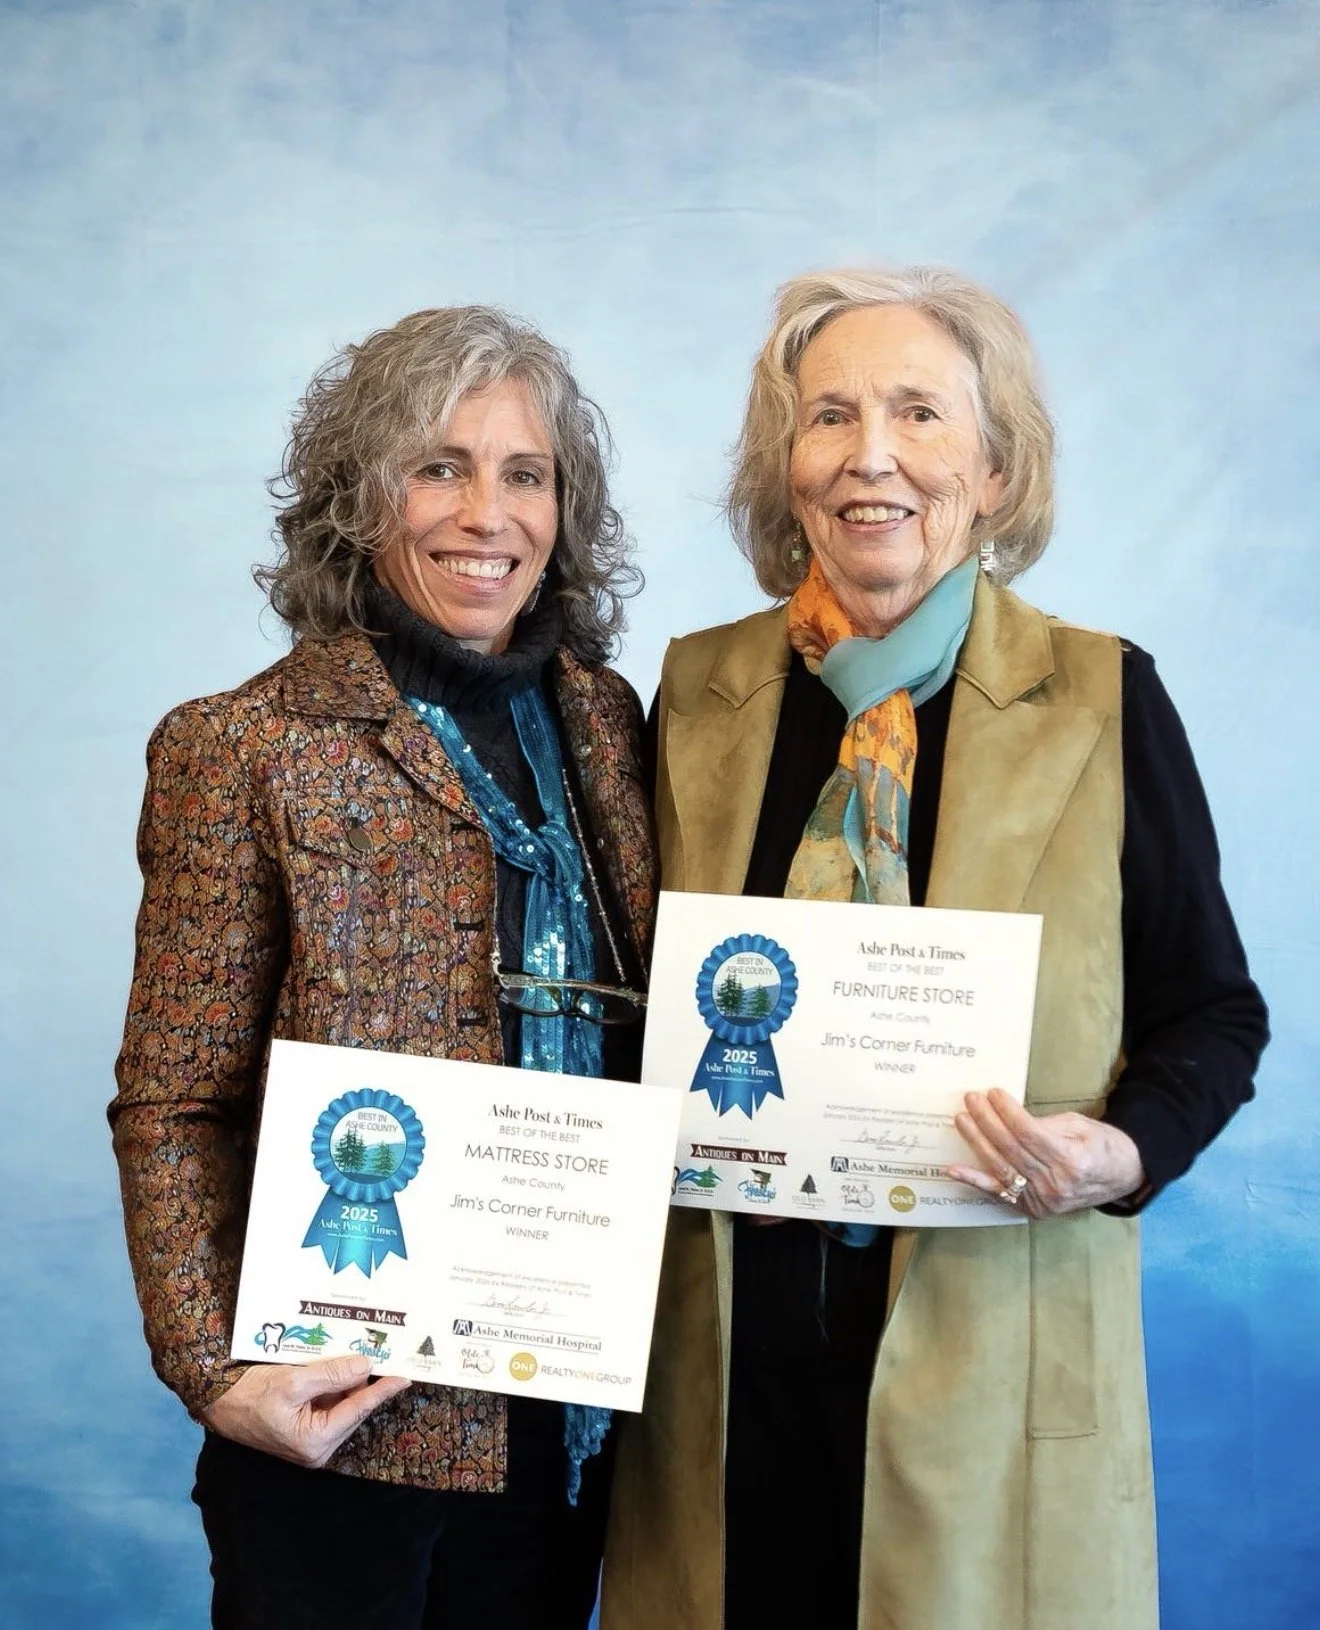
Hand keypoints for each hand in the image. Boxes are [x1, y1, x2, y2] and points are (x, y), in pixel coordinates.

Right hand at [202, 1357, 410, 1468]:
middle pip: (353, 1407)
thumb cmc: (250, 1393)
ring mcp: (311, 1439)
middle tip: (384, 1353)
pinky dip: (336, 1383)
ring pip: (343, 1403)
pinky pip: (329, 1403)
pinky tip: (339, 1363)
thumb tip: (366, 1366)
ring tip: (360, 1352)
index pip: (359, 1409)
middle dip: (366, 1381)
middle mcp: (317, 1447)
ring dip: (349, 1380)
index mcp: (315, 1442)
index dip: (383, 1390)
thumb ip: (332, 1374)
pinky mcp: (304, 1428)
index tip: (407, 1375)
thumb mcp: (293, 1380)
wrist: (217, 1400)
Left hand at [947, 1088, 1145, 1217]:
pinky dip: (974, 1181)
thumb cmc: (1102, 1146)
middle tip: (971, 1099)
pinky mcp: (1033, 1209)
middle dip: (987, 1121)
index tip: (992, 1092)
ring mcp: (1043, 1200)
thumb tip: (1009, 1117)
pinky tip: (953, 1168)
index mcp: (1073, 1160)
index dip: (1007, 1112)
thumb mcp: (1081, 1125)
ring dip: (977, 1142)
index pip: (1029, 1133)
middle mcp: (1057, 1184)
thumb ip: (1047, 1124)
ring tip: (962, 1119)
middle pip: (1011, 1148)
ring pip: (1001, 1167)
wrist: (1122, 1178)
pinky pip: (999, 1193)